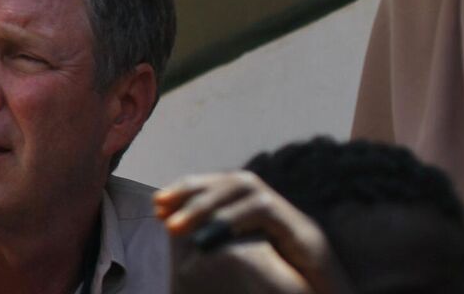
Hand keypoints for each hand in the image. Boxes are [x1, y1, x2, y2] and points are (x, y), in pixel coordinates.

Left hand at [157, 171, 352, 293]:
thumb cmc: (285, 290)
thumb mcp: (245, 264)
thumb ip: (219, 243)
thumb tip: (178, 232)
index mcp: (262, 216)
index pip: (224, 186)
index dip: (189, 189)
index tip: (157, 204)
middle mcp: (279, 210)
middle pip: (233, 180)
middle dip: (191, 191)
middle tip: (160, 210)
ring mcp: (294, 219)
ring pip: (247, 188)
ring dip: (205, 204)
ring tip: (175, 227)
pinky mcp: (306, 236)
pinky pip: (266, 212)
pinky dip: (234, 218)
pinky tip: (208, 236)